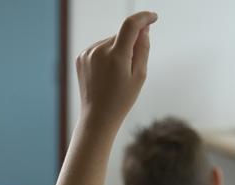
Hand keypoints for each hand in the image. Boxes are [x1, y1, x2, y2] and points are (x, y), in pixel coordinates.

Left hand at [75, 11, 156, 128]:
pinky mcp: (81, 57)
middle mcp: (99, 51)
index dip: (144, 17)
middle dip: (131, 43)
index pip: (131, 25)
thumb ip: (143, 48)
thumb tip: (143, 29)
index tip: (153, 17)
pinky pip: (100, 48)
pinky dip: (107, 55)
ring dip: (118, 50)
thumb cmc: (121, 99)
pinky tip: (106, 73)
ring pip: (111, 41)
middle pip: (122, 35)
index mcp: (116, 56)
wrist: (97, 116)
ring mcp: (87, 53)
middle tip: (130, 67)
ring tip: (115, 75)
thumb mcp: (140, 75)